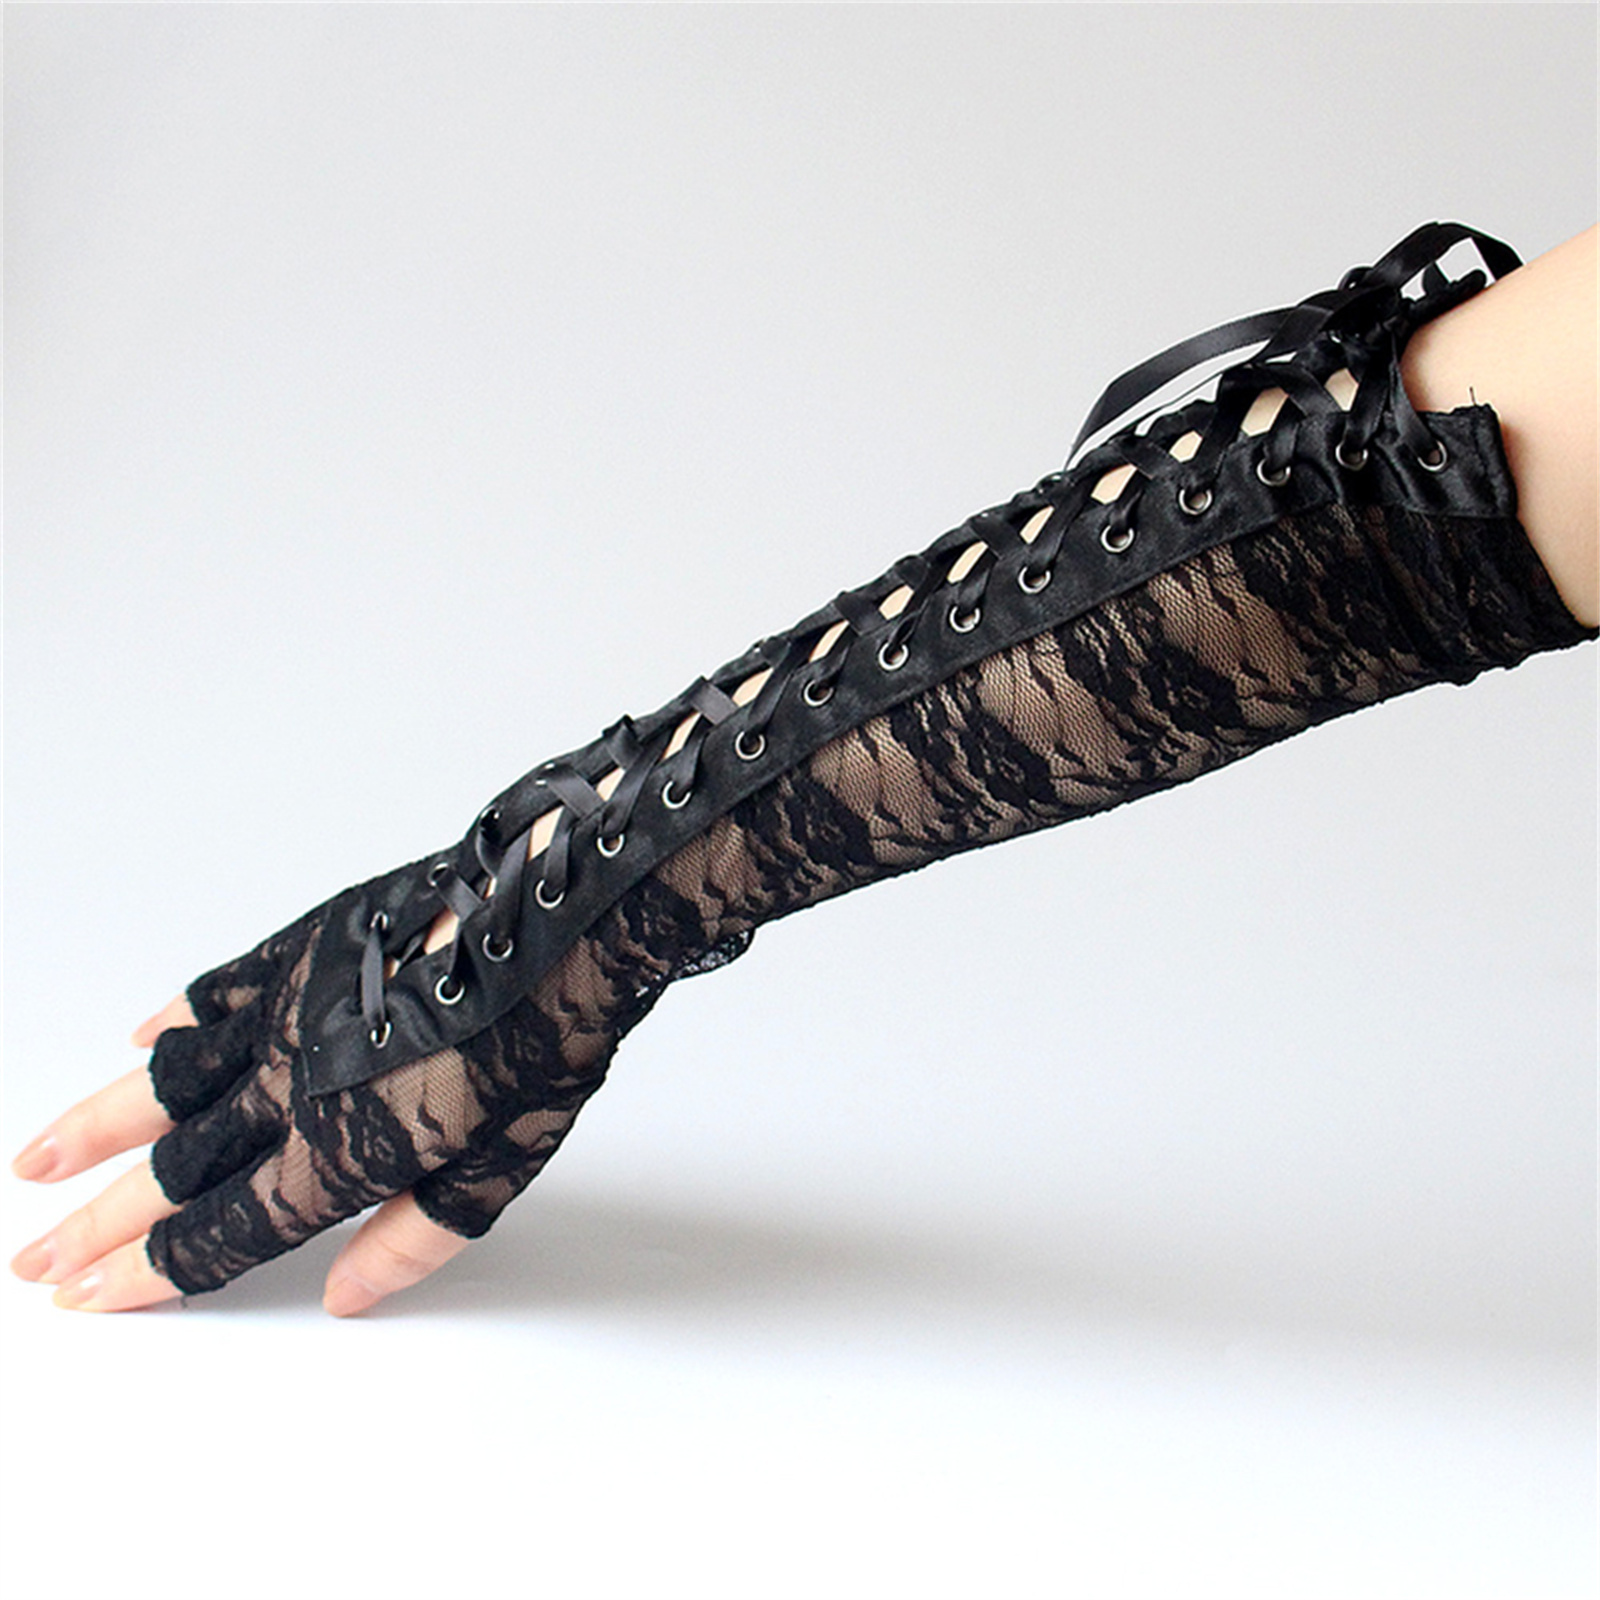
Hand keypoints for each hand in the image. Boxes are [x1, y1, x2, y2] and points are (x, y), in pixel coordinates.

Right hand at [10, 886, 659, 1311]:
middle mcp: (288, 1088)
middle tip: (33, 1258)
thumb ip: (414, 1239)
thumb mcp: (501, 1168)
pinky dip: (169, 1024)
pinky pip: (213, 993)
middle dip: (95, 1224)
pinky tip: (137, 1042)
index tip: (86, 1297)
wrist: (560, 921)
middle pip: (169, 1173)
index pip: (219, 1236)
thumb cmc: (545, 1044)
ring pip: (163, 1081)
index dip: (147, 1274)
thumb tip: (341, 1296)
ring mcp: (284, 1013)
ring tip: (34, 1161)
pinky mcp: (301, 950)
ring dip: (92, 1126)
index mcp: (337, 1155)